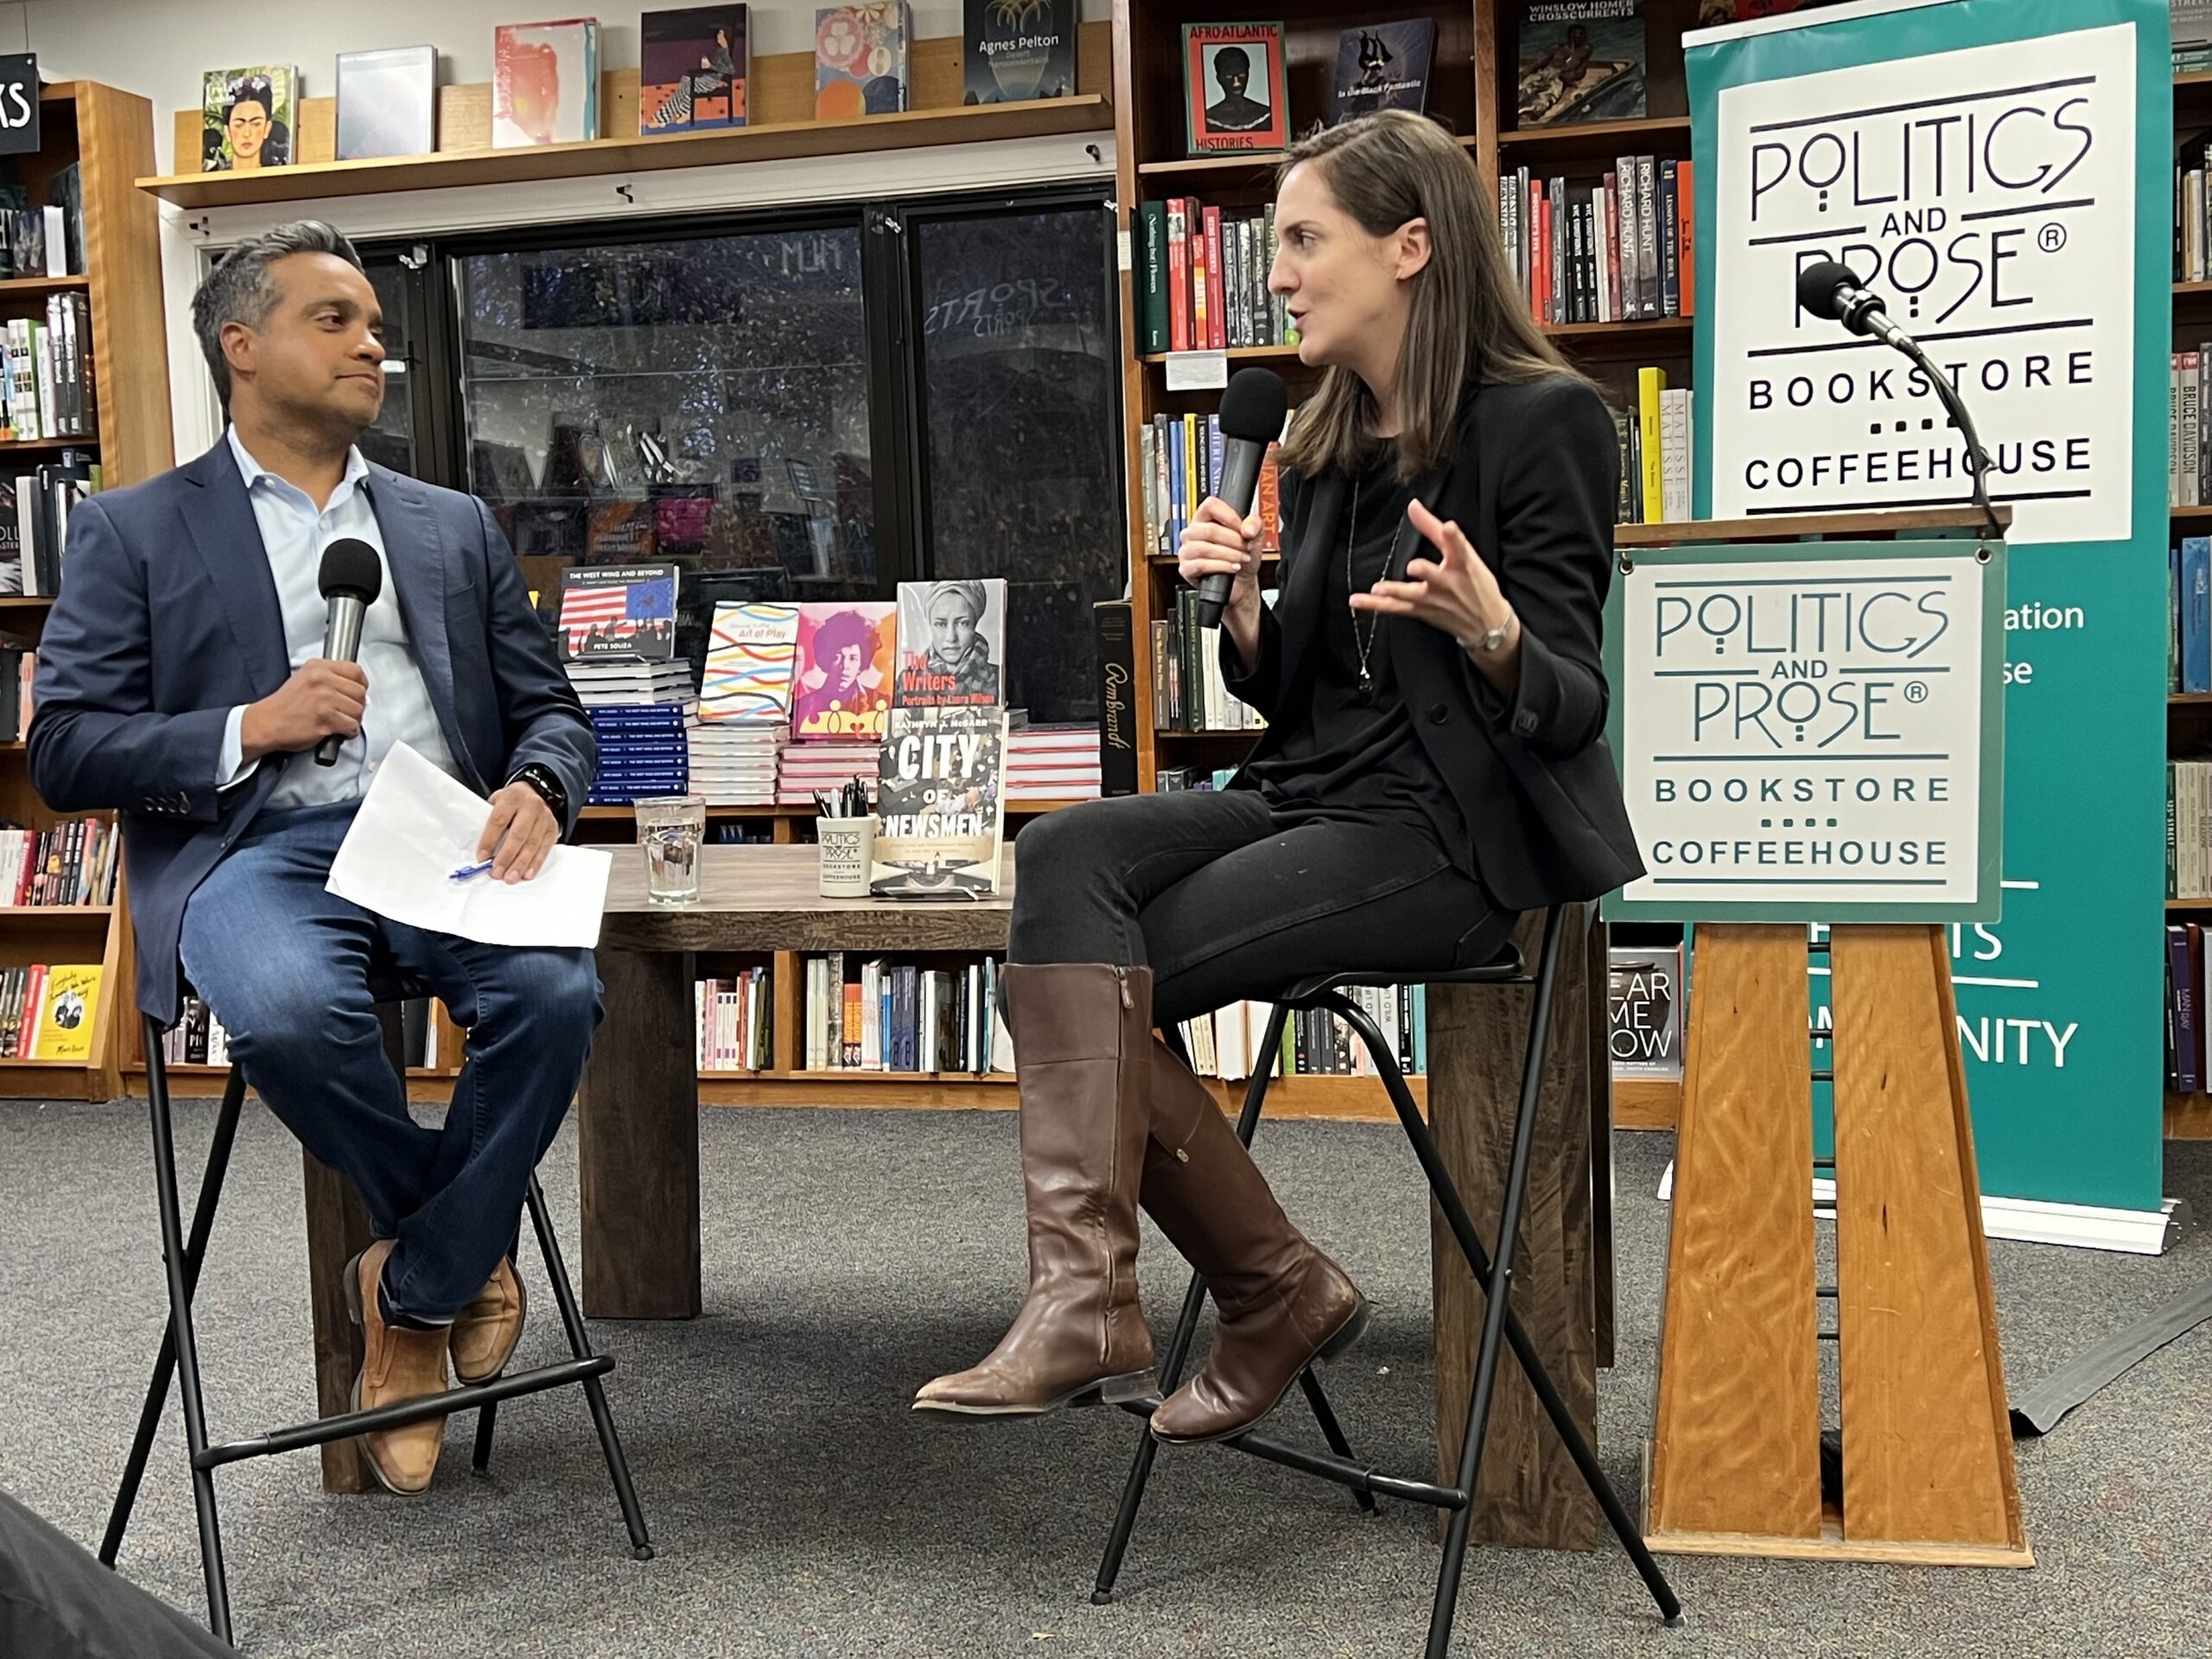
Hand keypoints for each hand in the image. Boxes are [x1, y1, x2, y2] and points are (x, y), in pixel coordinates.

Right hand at [239, 660, 367, 760]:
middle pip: (360, 692)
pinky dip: (348, 732)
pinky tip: (338, 731)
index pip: (355, 670)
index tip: (357, 692)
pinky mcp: (325, 718)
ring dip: (353, 720)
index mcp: (318, 668)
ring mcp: (324, 699)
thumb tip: (355, 687)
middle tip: (347, 711)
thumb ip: (329, 678)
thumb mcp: (304, 679)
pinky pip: (352, 726)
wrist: (266, 723)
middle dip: (357, 705)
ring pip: (358, 710)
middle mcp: (322, 680)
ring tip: (341, 722)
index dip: (361, 684)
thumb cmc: (284, 706)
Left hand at [477, 783, 558, 882]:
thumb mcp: (496, 802)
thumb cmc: (510, 802)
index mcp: (512, 798)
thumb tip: (482, 852)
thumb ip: (489, 821)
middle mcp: (531, 806)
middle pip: (518, 835)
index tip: (482, 857)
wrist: (534, 792)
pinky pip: (545, 849)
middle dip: (506, 856)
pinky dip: (535, 863)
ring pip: (532, 844)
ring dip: (520, 864)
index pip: (499, 820)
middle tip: (497, 872)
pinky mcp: (553, 829)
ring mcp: (544, 818)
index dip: (489, 840)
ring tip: (510, 878)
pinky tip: (527, 874)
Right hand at [1177, 494, 1263, 619]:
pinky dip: (1221, 566)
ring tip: (1241, 559)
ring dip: (1228, 554)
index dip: (1229, 516)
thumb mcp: (1254, 537)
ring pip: (1205, 548)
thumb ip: (1255, 525)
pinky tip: (1232, 567)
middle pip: (1209, 530)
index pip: (1210, 505)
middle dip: (1233, 540)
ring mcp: (1187, 550)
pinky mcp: (1186, 568)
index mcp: (1205, 519)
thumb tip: (1247, 528)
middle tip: (1245, 548)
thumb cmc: (1241, 556)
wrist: (1241, 581)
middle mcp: (1193, 532)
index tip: (1242, 528)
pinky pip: (1201, 565)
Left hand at [1349, 498, 1514, 652]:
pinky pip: (1395, 608)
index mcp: (1461, 564)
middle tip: (1414, 567)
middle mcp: (1447, 582)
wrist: (1486, 623)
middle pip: (1435, 576)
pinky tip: (1356, 601)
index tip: (1449, 527)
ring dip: (1396, 592)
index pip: (1459, 547)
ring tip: (1378, 589)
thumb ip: (1433, 528)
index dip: (1454, 537)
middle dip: (1426, 571)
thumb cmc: (1474, 582)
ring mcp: (1433, 599)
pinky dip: (1374, 606)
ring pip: (1412, 596)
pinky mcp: (1421, 611)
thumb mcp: (1463, 553)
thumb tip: (1413, 505)